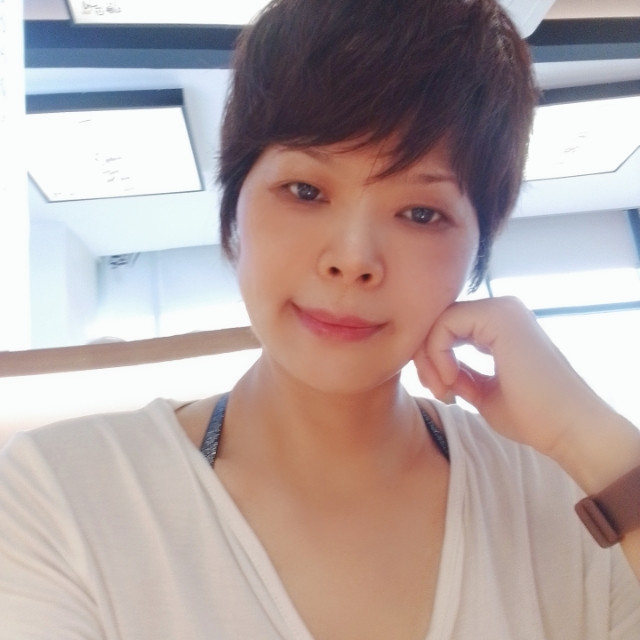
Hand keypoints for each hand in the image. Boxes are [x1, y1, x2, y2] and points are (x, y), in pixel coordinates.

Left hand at [412, 296, 613, 459]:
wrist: (569, 429)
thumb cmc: (532, 416)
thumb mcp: (483, 392)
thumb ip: (460, 374)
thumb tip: (434, 368)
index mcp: (500, 325)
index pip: (447, 328)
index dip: (432, 358)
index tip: (440, 391)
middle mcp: (501, 310)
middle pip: (439, 321)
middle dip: (426, 356)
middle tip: (435, 390)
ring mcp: (502, 310)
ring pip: (439, 320)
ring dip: (429, 357)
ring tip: (443, 389)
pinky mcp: (499, 317)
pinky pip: (445, 323)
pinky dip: (438, 353)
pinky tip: (452, 380)